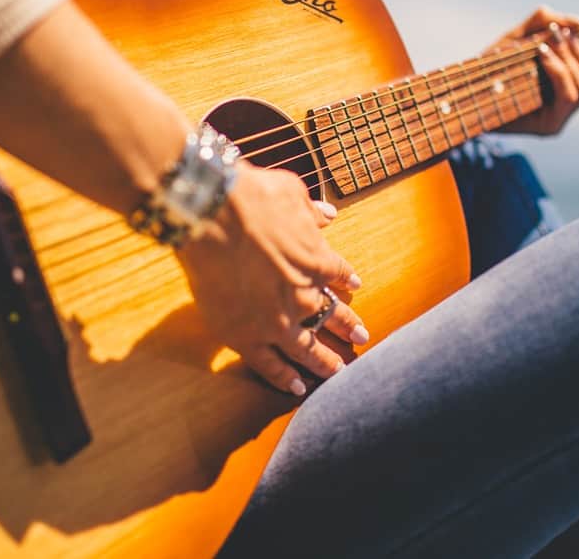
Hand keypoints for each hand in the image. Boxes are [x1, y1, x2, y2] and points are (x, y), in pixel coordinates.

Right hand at [177, 161, 369, 395]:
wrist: (215, 216)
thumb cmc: (252, 197)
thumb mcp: (291, 192)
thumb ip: (311, 210)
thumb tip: (328, 214)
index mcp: (316, 260)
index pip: (338, 274)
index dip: (346, 279)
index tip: (354, 285)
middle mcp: (303, 295)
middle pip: (331, 316)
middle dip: (348, 327)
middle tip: (363, 338)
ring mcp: (276, 321)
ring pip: (307, 349)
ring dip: (324, 361)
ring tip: (338, 372)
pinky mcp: (246, 337)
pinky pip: (270, 365)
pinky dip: (285, 377)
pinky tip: (297, 387)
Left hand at [490, 6, 578, 135]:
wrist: (463, 91)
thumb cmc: (491, 65)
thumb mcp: (518, 35)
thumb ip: (544, 22)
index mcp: (569, 88)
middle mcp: (568, 106)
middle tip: (558, 36)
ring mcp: (560, 118)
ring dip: (572, 61)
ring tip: (548, 45)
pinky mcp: (548, 126)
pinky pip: (568, 96)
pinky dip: (560, 70)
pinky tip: (542, 55)